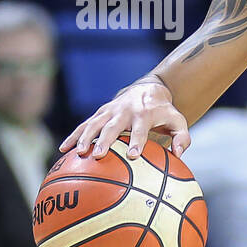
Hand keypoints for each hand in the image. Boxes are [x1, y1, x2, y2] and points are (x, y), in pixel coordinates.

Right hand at [59, 78, 189, 159]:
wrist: (147, 90)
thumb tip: (179, 155)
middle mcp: (125, 111)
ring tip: (79, 153)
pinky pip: (84, 125)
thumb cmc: (164, 112)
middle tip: (98, 156)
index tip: (133, 156)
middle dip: (105, 141)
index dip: (136, 142)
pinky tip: (63, 150)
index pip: (140, 129)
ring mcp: (110, 111)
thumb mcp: (178, 121)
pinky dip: (74, 136)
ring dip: (85, 138)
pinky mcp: (100, 113)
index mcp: (144, 114)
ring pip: (94, 124)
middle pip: (113, 127)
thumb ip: (182, 138)